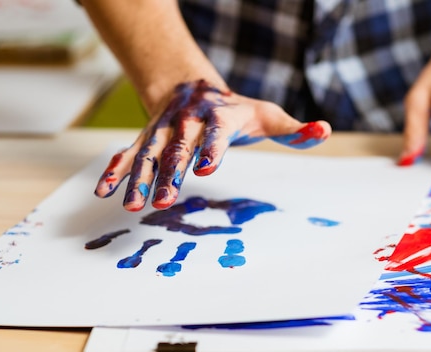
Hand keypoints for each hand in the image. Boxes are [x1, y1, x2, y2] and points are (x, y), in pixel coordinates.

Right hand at [94, 80, 331, 210]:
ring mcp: (163, 131)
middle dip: (169, 173)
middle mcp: (187, 123)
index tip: (207, 169)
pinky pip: (129, 154)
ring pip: (149, 154)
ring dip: (139, 179)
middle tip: (164, 200)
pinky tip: (105, 191)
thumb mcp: (266, 114)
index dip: (211, 150)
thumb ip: (294, 129)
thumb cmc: (236, 109)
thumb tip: (324, 131)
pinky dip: (117, 171)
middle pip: (178, 148)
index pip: (216, 134)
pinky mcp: (147, 139)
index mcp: (219, 116)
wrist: (194, 88)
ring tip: (131, 205)